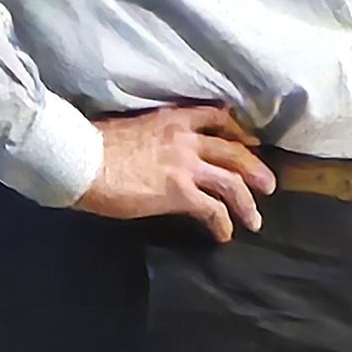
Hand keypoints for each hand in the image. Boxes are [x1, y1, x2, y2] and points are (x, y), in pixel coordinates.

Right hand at [78, 104, 274, 243]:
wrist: (83, 161)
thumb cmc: (95, 145)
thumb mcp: (132, 127)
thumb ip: (154, 135)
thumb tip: (156, 148)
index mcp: (173, 118)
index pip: (216, 117)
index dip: (237, 130)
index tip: (247, 141)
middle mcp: (186, 138)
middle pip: (233, 151)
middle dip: (254, 168)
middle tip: (267, 183)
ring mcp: (186, 166)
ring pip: (231, 181)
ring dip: (247, 201)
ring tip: (256, 219)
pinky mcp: (180, 193)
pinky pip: (212, 210)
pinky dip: (223, 223)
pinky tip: (223, 235)